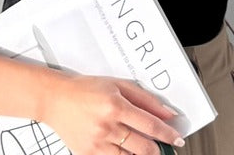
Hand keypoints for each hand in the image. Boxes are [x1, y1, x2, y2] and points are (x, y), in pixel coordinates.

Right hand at [41, 73, 183, 154]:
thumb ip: (145, 99)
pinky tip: (124, 148)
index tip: (177, 139)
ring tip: (141, 146)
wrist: (56, 99)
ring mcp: (97, 143)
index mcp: (115, 105)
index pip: (150, 125)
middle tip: (162, 147)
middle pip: (144, 147)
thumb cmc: (86, 89)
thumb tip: (167, 113)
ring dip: (141, 154)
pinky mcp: (89, 154)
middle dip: (158, 149)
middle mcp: (107, 126)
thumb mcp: (117, 85)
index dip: (168, 135)